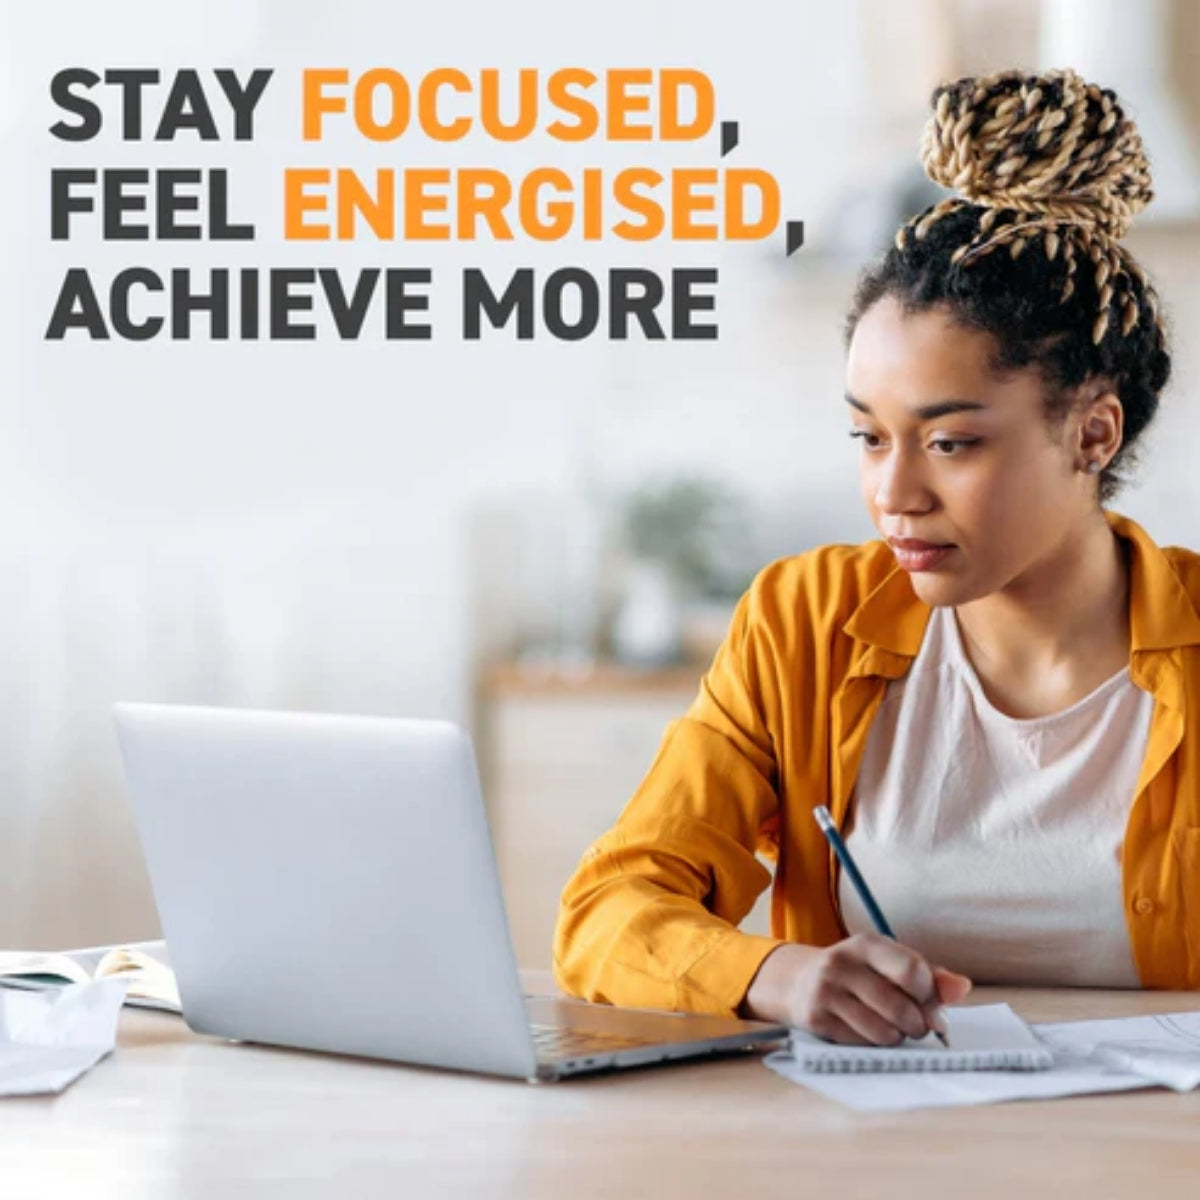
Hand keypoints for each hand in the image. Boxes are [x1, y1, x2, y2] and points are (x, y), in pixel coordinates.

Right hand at [739, 934, 971, 1044]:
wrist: (797, 981)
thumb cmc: (857, 974)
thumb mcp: (888, 964)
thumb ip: (928, 976)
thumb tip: (962, 988)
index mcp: (867, 944)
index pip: (911, 971)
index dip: (930, 997)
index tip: (932, 1007)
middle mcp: (843, 962)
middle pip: (900, 1007)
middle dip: (917, 1025)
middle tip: (916, 1026)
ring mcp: (826, 991)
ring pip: (883, 1031)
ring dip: (897, 1037)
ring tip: (893, 1028)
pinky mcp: (816, 1018)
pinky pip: (862, 1043)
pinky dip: (874, 1044)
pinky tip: (868, 1032)